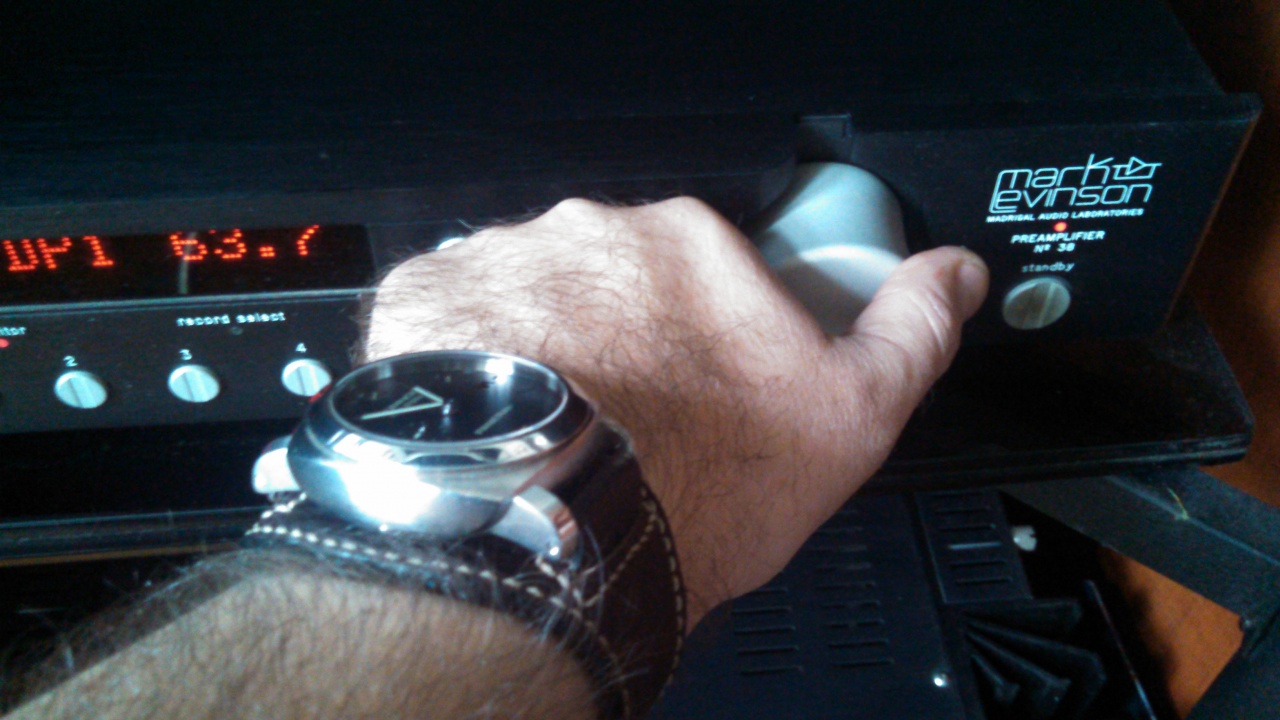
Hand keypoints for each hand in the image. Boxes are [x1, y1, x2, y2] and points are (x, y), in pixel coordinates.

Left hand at [364, 197, 987, 625]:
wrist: (552, 540)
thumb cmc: (696, 483)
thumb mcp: (848, 418)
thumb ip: (909, 331)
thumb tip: (954, 272)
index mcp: (691, 241)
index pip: (698, 272)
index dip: (699, 336)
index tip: (690, 390)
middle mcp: (591, 230)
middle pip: (609, 279)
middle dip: (615, 335)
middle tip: (618, 419)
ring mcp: (499, 259)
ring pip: (529, 295)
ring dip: (539, 343)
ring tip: (550, 428)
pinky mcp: (423, 299)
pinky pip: (449, 313)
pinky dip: (465, 355)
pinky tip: (491, 415)